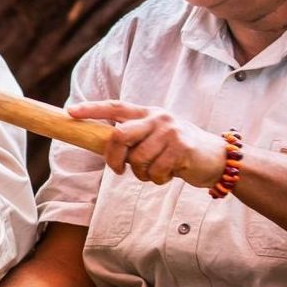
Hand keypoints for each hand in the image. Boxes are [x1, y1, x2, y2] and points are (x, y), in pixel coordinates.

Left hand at [69, 100, 227, 187]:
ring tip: (154, 172)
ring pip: (136, 159)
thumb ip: (135, 137)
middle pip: (119, 135)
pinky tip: (169, 174)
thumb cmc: (178, 150)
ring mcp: (170, 132)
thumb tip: (105, 146)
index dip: (91, 109)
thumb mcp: (156, 136)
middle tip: (119, 170)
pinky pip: (155, 171)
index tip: (70, 112)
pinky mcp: (181, 148)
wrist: (216, 158)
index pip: (114, 107)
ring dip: (141, 174)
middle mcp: (157, 118)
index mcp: (147, 113)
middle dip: (113, 158)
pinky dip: (158, 179)